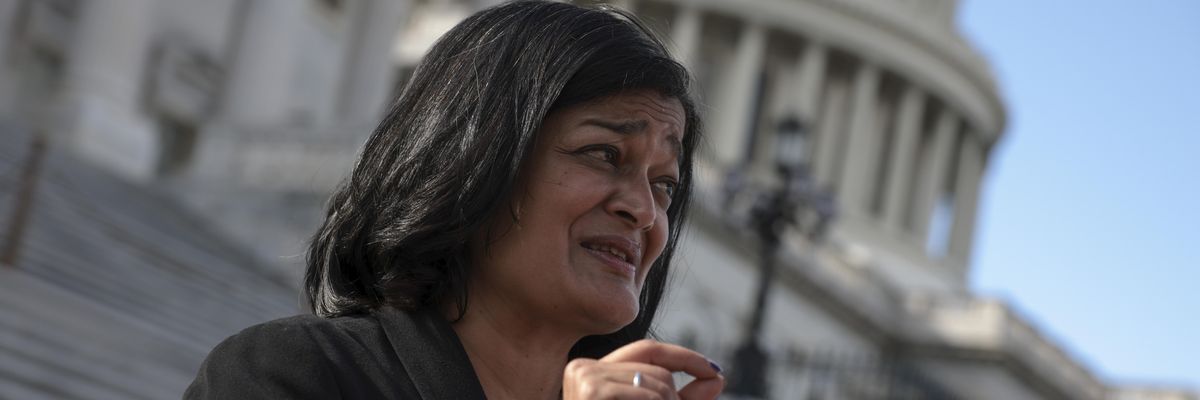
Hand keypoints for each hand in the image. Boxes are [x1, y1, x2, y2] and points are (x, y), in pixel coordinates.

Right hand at [563, 339, 724, 399]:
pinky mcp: (592, 391)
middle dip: (675, 397)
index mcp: (594, 374)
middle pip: (656, 368)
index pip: (646, 351)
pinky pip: (649, 396)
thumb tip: (716, 377)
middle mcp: (583, 368)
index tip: (714, 371)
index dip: (684, 357)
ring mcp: (585, 378)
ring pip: (658, 381)